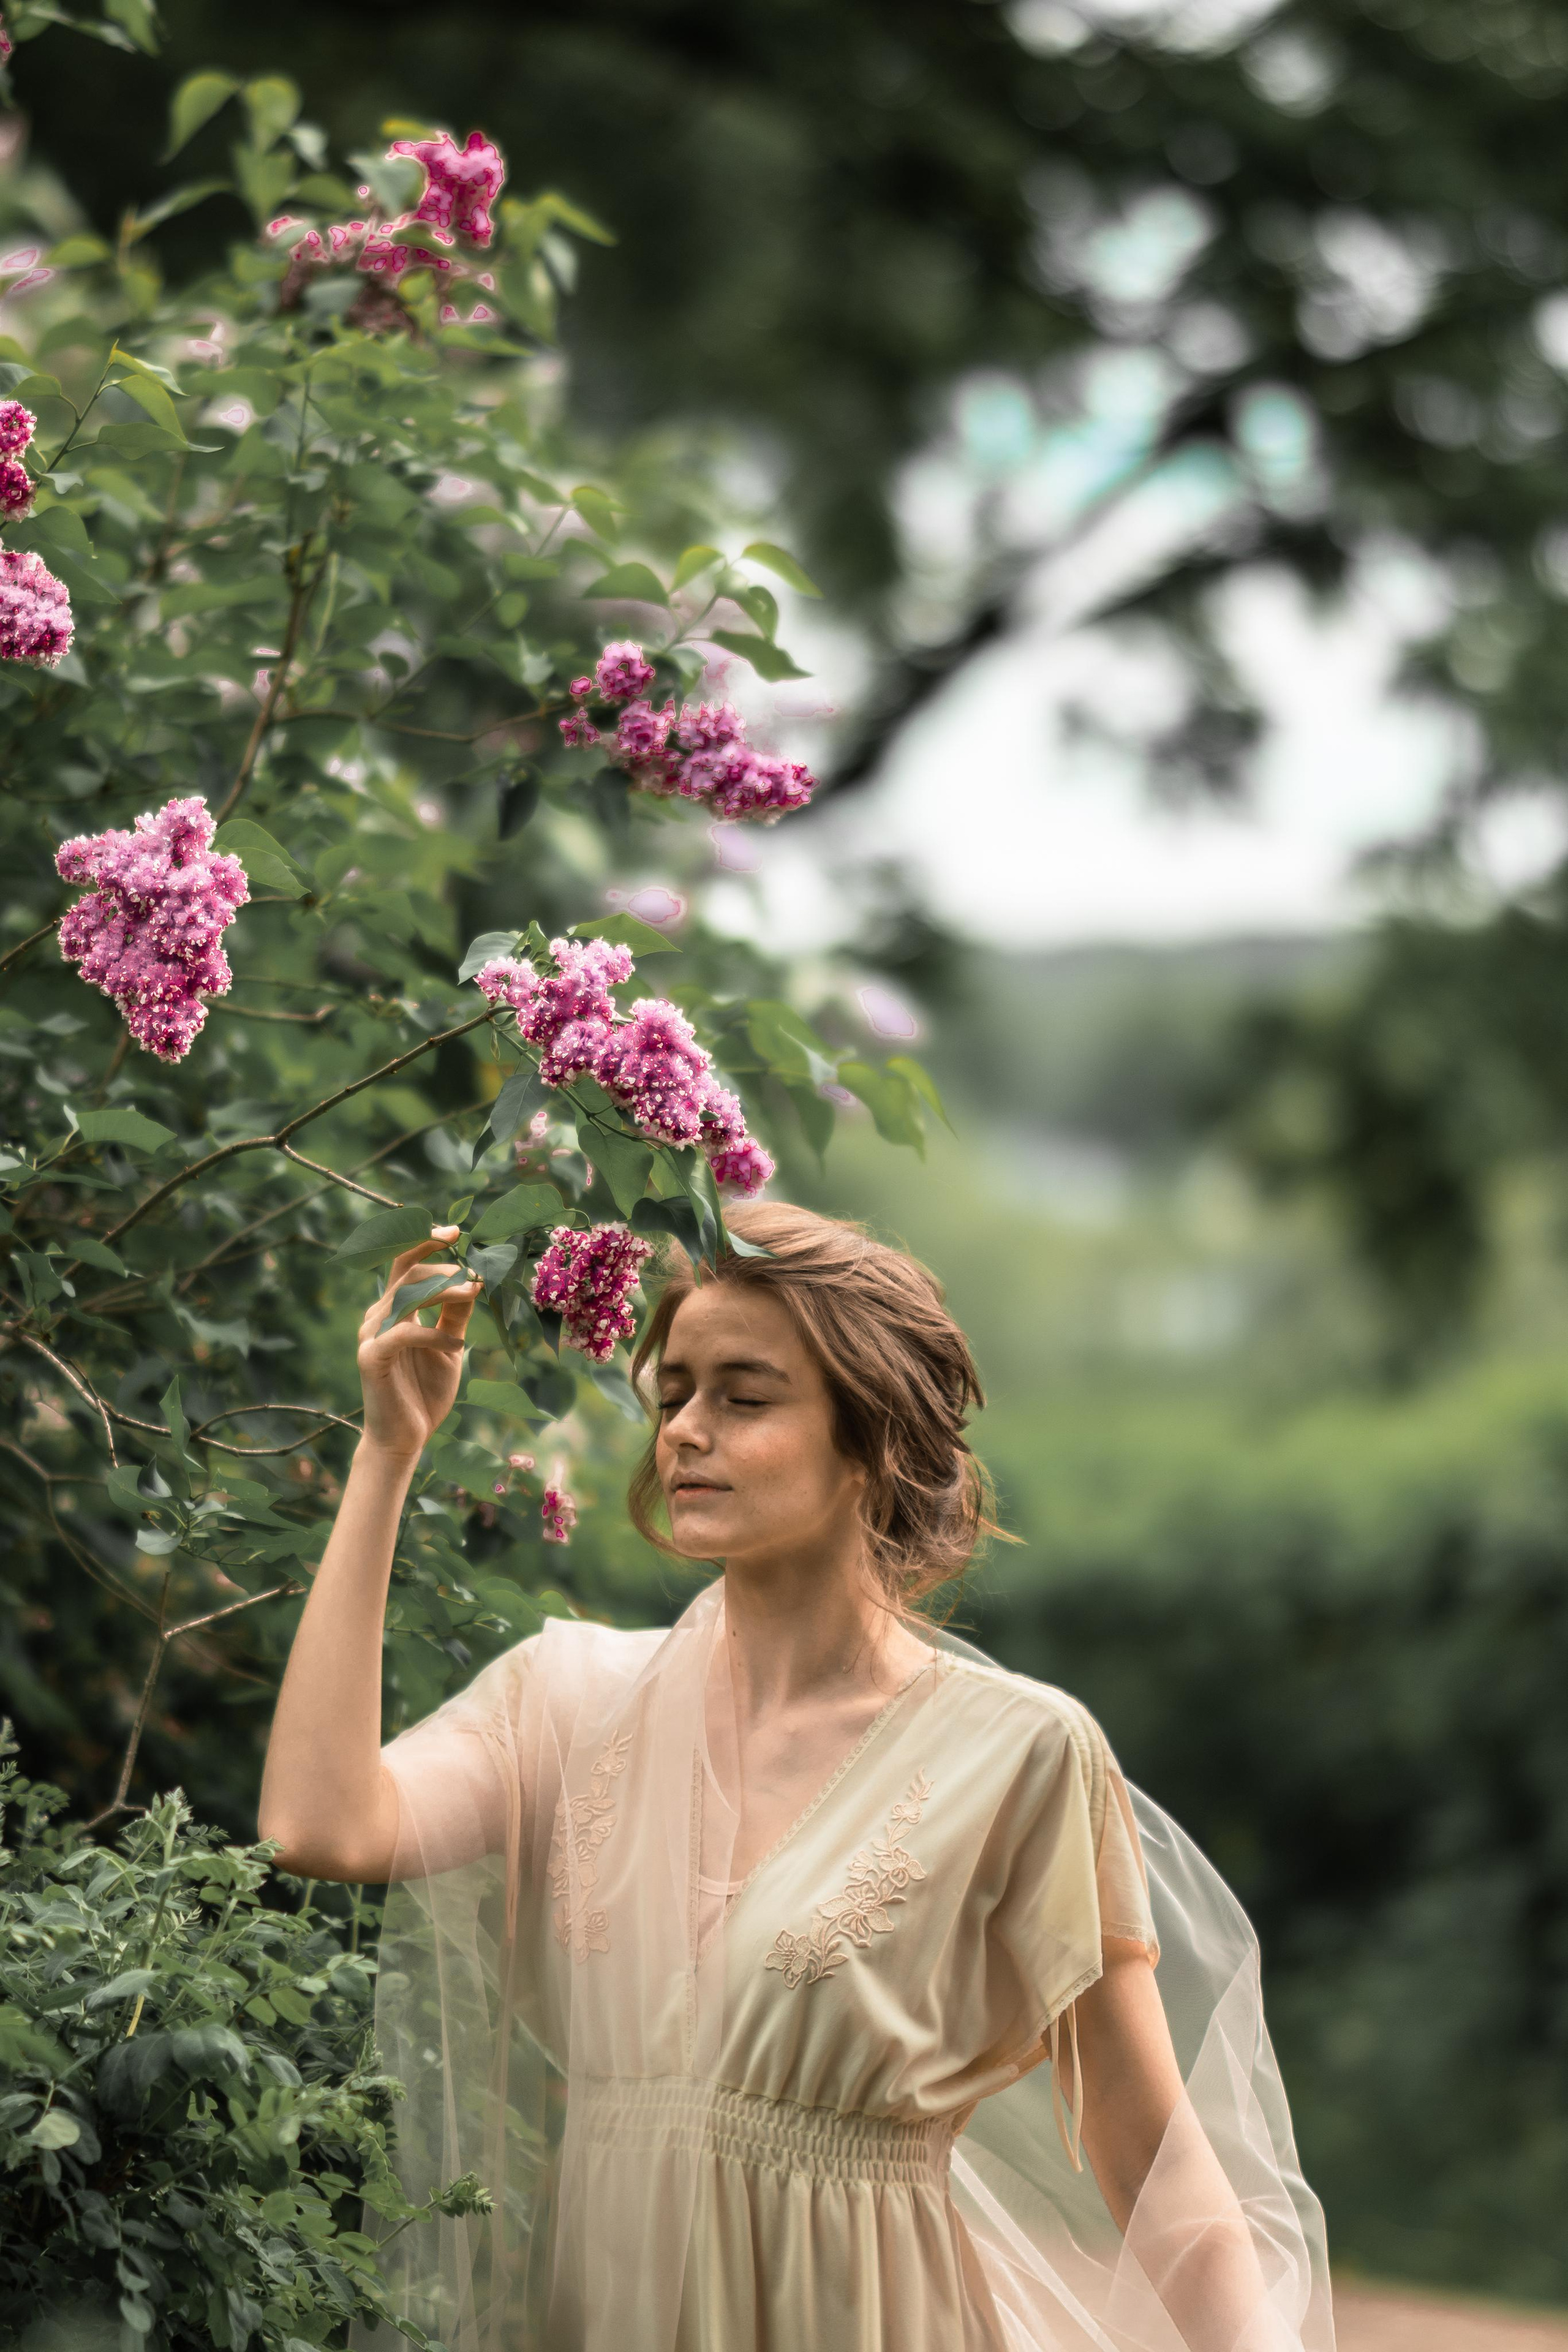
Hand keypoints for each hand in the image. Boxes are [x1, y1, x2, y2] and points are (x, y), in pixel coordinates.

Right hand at [357, 1226, 479, 1462]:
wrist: (404, 1438)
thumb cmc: (424, 1391)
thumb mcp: (448, 1346)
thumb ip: (455, 1315)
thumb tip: (474, 1280)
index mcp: (394, 1309)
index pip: (404, 1262)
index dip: (426, 1242)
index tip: (456, 1231)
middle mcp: (378, 1316)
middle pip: (407, 1273)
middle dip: (442, 1266)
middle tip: (475, 1272)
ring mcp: (371, 1336)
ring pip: (406, 1298)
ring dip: (443, 1292)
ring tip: (473, 1293)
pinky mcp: (370, 1358)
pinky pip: (404, 1334)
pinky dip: (434, 1335)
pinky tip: (458, 1346)